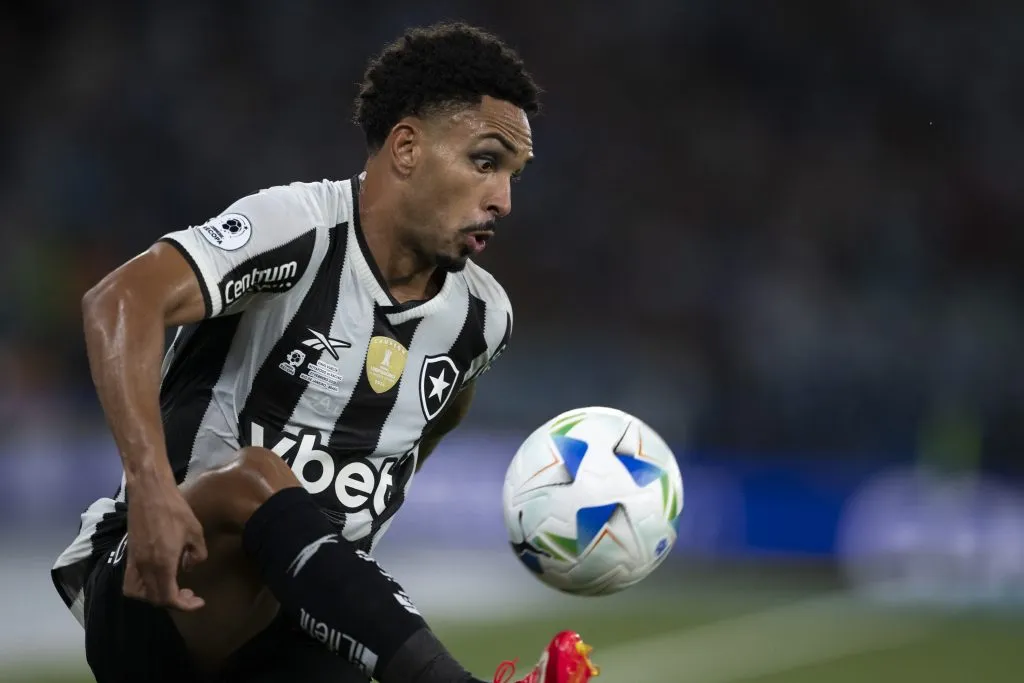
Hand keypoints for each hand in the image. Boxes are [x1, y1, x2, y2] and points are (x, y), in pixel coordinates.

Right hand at [122, 479, 208, 610]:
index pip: (168, 598)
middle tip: (190, 594)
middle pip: (154, 599)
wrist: (150, 492)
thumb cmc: (175, 509)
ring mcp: (134, 562)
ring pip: (138, 593)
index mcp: (162, 564)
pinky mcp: (129, 555)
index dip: (185, 606)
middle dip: (174, 602)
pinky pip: (130, 581)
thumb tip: (188, 567)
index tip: (199, 602)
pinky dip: (142, 589)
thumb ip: (197, 555)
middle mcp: (145, 567)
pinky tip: (156, 579)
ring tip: (172, 589)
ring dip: (155, 597)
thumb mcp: (196, 532)